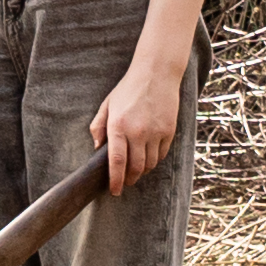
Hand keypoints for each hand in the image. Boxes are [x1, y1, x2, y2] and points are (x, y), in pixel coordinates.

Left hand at [89, 58, 184, 196]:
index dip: (115, 180)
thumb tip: (96, 147)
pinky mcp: (169, 131)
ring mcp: (155, 132)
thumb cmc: (128, 89)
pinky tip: (148, 158)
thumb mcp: (107, 105)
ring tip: (136, 171)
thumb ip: (98, 126)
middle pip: (135, 167)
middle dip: (130, 179)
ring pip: (150, 164)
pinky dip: (154, 161)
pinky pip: (161, 154)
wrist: (156, 74)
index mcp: (118, 126)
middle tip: (125, 183)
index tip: (114, 191)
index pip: (116, 161)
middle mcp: (137, 132)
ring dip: (142, 172)